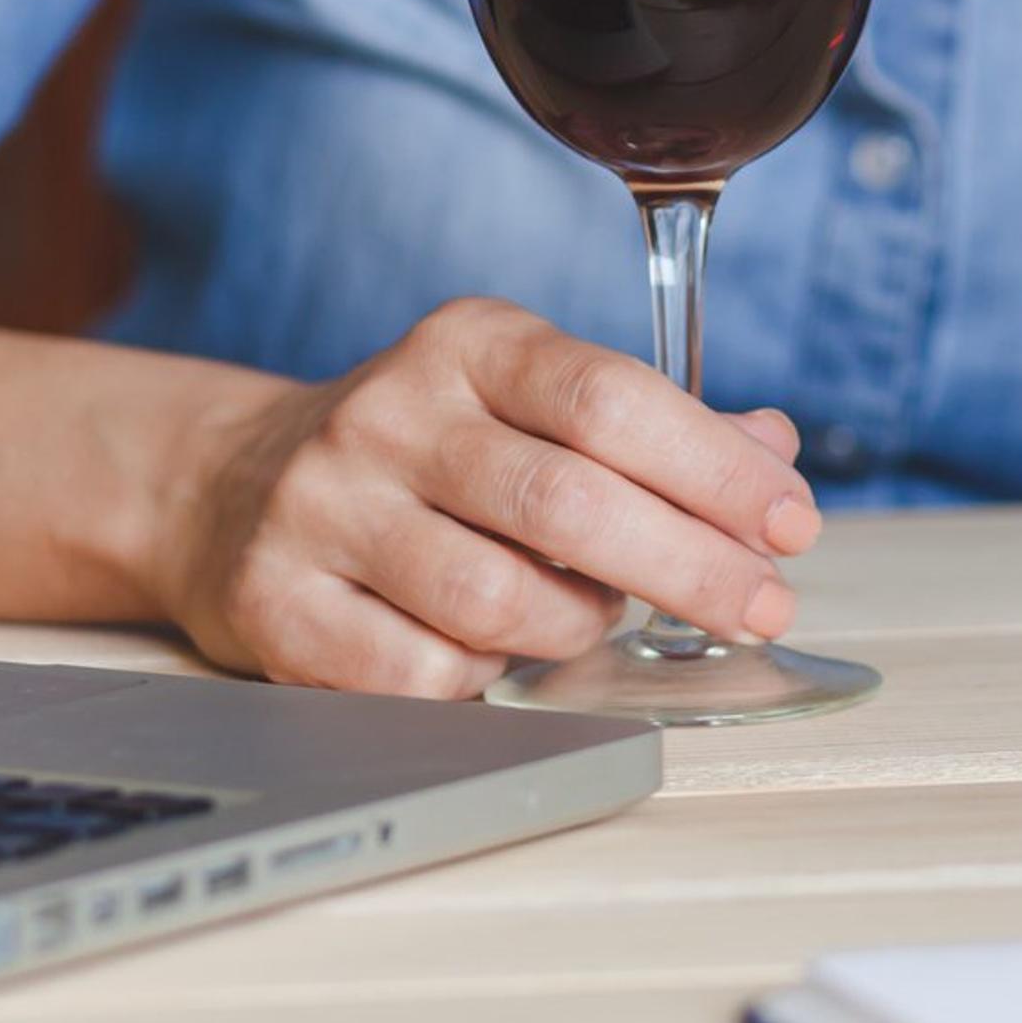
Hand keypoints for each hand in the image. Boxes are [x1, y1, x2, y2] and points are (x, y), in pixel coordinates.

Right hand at [152, 297, 821, 697]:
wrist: (229, 487)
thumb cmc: (429, 453)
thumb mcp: (534, 401)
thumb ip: (657, 426)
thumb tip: (773, 453)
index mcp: (469, 343)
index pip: (611, 398)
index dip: (716, 470)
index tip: (792, 524)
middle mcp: (388, 414)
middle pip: (568, 504)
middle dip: (691, 567)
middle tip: (763, 608)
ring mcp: (322, 510)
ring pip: (500, 602)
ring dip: (580, 627)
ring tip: (595, 616)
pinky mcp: (275, 606)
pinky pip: (424, 676)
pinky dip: (487, 678)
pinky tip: (494, 653)